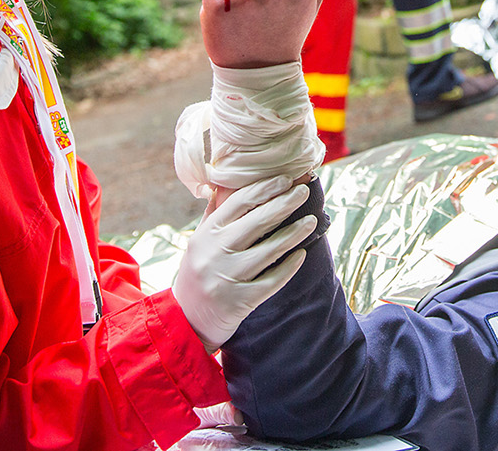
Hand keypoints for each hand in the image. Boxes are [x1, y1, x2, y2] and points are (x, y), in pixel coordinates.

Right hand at [172, 176, 315, 351]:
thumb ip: (216, 214)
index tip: (285, 179)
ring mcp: (226, 277)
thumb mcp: (200, 240)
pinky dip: (288, 267)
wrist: (186, 318)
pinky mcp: (238, 301)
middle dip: (284, 204)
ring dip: (293, 234)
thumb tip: (230, 182)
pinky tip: (301, 255)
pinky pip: (270, 281)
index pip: (238, 202)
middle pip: (256, 222)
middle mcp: (214, 252)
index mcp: (206, 233)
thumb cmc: (198, 271)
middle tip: (304, 192)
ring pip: (268, 251)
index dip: (264, 188)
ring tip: (311, 221)